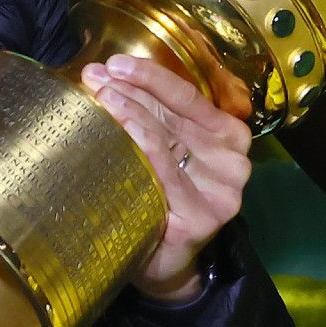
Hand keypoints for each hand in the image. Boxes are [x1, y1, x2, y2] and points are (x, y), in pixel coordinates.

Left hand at [81, 55, 251, 302]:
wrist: (166, 263)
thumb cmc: (161, 196)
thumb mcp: (164, 148)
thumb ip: (150, 115)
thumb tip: (103, 76)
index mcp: (229, 136)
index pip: (188, 96)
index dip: (151, 75)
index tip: (114, 63)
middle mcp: (233, 162)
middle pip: (173, 115)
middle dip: (129, 91)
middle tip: (92, 78)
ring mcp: (221, 192)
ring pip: (167, 140)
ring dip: (129, 113)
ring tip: (99, 98)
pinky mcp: (203, 218)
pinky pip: (165, 175)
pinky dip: (141, 150)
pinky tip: (120, 133)